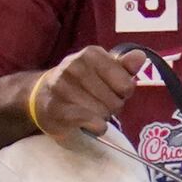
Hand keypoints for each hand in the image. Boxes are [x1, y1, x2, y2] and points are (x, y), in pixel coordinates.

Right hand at [27, 47, 143, 141]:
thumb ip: (124, 66)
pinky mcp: (57, 108)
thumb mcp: (103, 70)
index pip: (127, 85)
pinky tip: (88, 122)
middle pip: (116, 102)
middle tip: (99, 103)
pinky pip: (92, 122)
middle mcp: (75, 66)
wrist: (41, 96)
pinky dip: (96, 126)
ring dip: (102, 117)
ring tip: (90, 111)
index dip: (123, 93)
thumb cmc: (80, 83)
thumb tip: (140, 56)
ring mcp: (63, 86)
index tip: (112, 91)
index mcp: (91, 54)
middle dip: (112, 107)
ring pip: (104, 113)